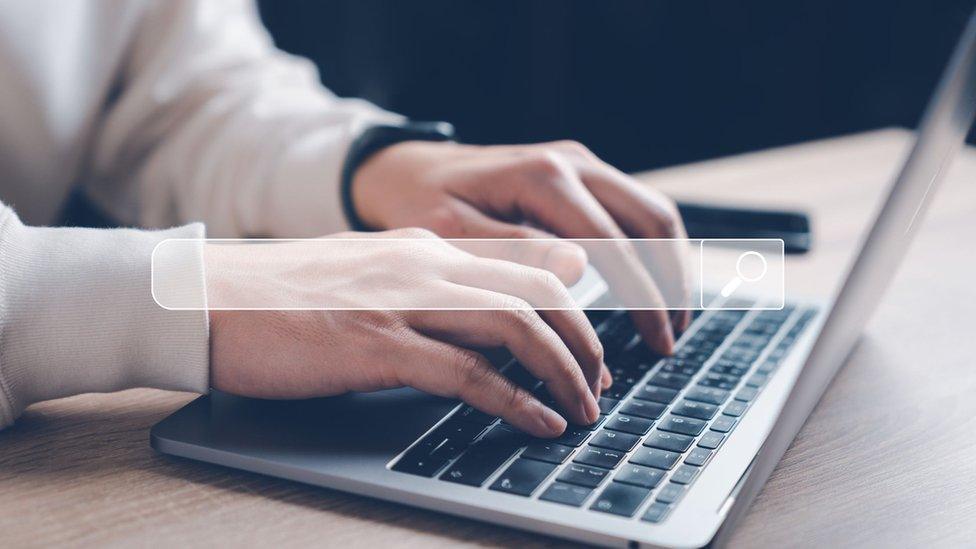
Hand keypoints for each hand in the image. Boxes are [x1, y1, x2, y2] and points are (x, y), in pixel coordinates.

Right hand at [206, 229, 609, 436]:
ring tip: (584, 409)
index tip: (591, 350)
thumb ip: (435, 281)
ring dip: (562, 371)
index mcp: (425, 248)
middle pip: (538, 292)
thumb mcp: (371, 275)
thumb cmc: (284, 297)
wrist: (205, 298)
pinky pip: (466, 373)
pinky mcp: (375, 345)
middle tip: (600, 383)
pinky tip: (539, 423)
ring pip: (515, 325)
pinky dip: (514, 401)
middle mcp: (423, 265)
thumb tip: (488, 300)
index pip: (527, 264)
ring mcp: (400, 302)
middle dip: (585, 341)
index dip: (575, 308)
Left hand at [351, 140, 690, 354]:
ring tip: (670, 319)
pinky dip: (649, 248)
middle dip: (670, 285)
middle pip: (652, 221)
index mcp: (544, 178)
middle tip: (669, 341)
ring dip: (669, 265)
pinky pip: (630, 208)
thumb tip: (579, 269)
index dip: (644, 300)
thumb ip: (515, 250)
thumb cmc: (421, 203)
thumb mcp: (454, 233)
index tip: (655, 344)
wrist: (406, 168)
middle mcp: (571, 163)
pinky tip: (647, 286)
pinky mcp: (576, 173)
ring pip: (651, 211)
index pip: (617, 244)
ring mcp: (578, 164)